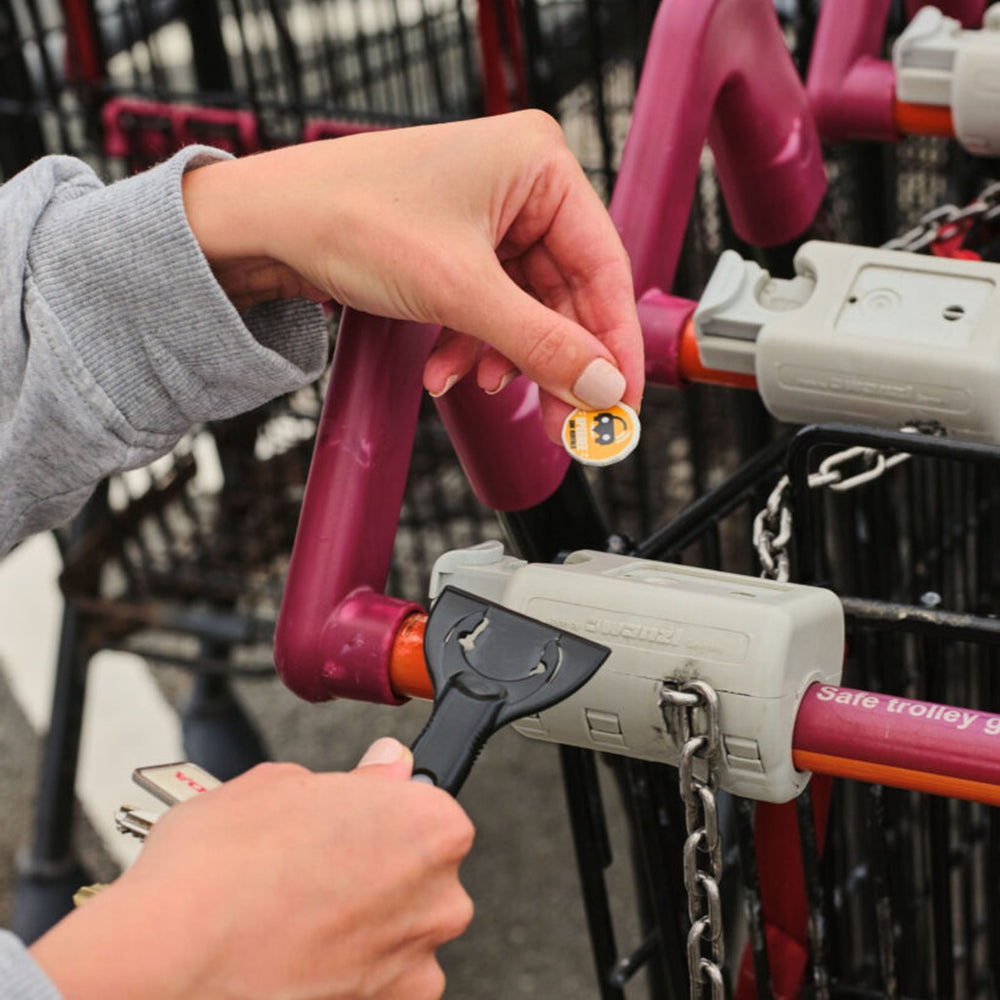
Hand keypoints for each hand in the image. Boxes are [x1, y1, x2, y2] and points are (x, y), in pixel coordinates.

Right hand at [31, 739, 473, 999]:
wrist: (167, 962)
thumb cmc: (219, 867)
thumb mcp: (284, 784)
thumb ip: (358, 777)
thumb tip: (387, 765)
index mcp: (431, 828)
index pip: (428, 808)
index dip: (382, 811)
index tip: (351, 818)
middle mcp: (440, 900)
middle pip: (420, 874)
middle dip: (377, 868)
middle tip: (312, 868)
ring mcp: (415, 967)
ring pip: (399, 932)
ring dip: (363, 924)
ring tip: (295, 916)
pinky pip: (378, 983)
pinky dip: (348, 973)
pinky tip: (296, 955)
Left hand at [182, 110, 643, 440]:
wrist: (263, 224)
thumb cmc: (348, 217)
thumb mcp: (459, 290)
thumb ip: (540, 343)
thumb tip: (600, 385)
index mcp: (539, 165)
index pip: (604, 265)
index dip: (614, 341)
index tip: (619, 399)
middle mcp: (520, 184)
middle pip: (565, 291)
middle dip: (555, 359)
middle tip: (565, 418)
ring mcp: (488, 213)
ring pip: (525, 305)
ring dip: (507, 356)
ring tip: (486, 390)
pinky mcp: (458, 243)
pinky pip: (489, 304)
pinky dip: (473, 343)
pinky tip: (447, 369)